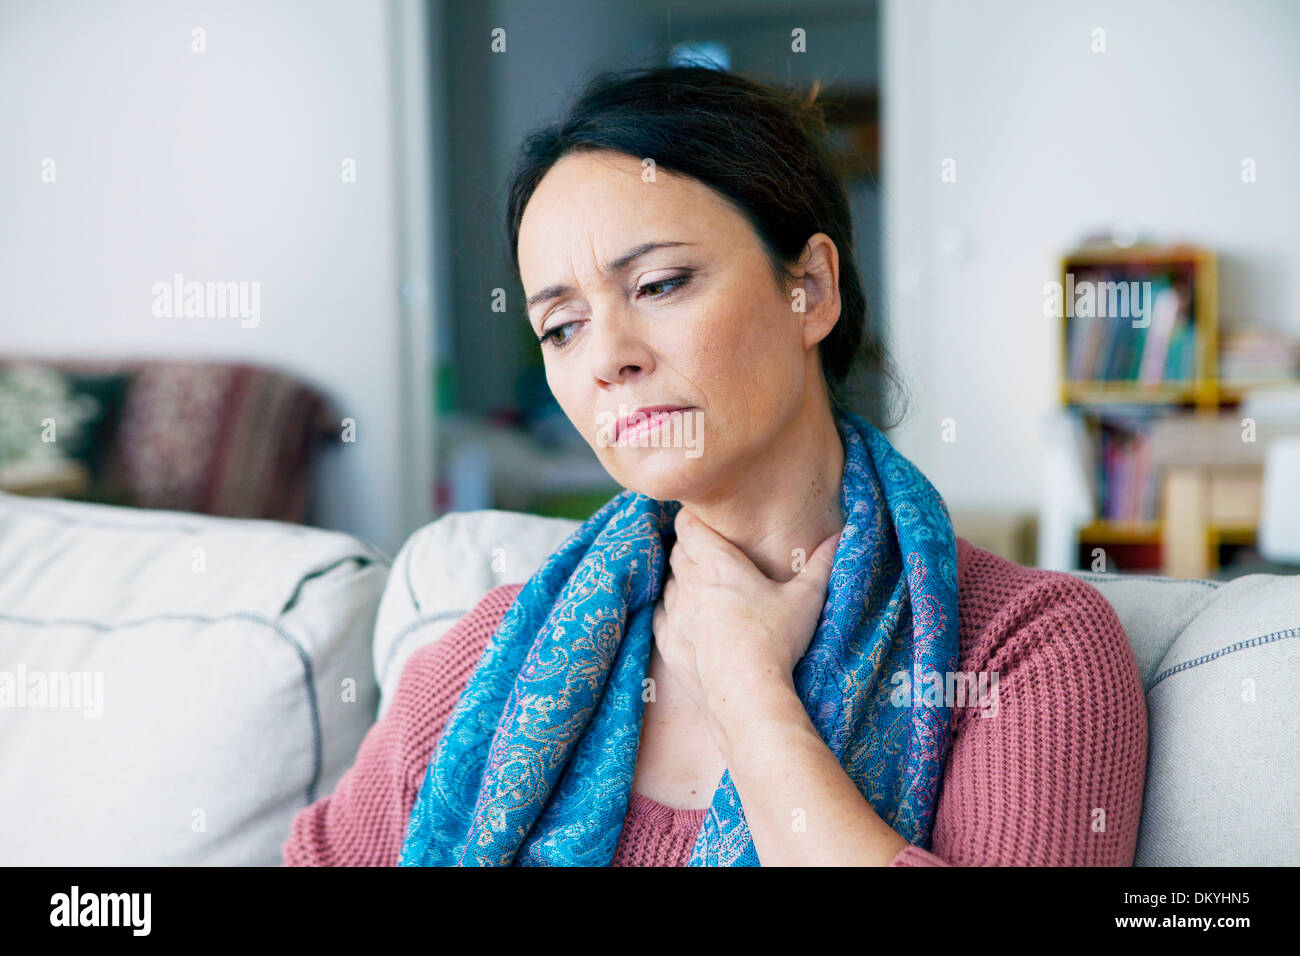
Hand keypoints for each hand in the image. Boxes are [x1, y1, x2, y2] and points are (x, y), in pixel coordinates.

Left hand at [650, 507, 840, 742]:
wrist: (747, 694)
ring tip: (704, 586)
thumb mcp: (806, 599)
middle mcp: (689, 584)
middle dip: (692, 548)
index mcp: (717, 563)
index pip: (689, 525)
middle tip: (711, 552)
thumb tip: (840, 535)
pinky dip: (672, 610)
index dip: (694, 520)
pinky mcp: (668, 642)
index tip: (705, 522)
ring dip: (682, 580)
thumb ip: (821, 564)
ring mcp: (675, 614)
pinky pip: (662, 614)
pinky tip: (686, 616)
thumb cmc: (776, 640)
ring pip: (670, 583)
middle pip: (679, 552)